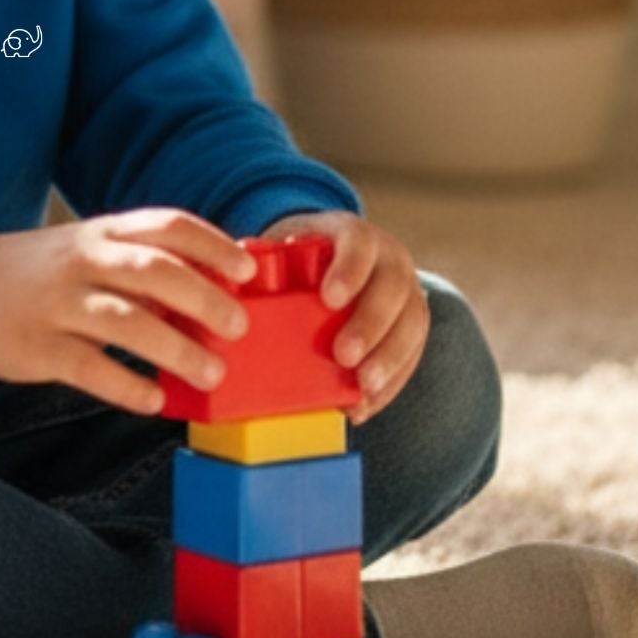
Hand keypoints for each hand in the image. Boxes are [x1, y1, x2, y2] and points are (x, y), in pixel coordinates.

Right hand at [0, 208, 260, 414]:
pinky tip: (154, 400)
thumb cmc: (43, 273)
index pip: (166, 227)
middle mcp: (82, 262)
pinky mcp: (37, 348)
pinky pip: (89, 368)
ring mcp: (58, 304)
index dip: (212, 246)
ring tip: (212, 374)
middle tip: (238, 327)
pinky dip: (126, 385)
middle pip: (154, 272)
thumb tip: (216, 292)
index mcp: (102, 233)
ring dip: (176, 349)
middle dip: (204, 298)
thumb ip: (142, 265)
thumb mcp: (89, 251)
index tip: (247, 271)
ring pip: (126, 321)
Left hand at [258, 209, 428, 425]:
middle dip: (370, 325)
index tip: (329, 298)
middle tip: (343, 356)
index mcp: (353, 233)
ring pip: (412, 324)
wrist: (331, 259)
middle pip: (393, 288)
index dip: (349, 269)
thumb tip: (224, 284)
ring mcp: (407, 292)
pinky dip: (391, 383)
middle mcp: (389, 258)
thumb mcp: (283, 247)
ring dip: (389, 360)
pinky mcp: (411, 325)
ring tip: (362, 388)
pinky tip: (365, 404)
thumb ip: (262, 261)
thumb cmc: (299, 258)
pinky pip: (412, 354)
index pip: (360, 242)